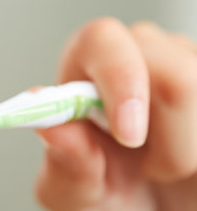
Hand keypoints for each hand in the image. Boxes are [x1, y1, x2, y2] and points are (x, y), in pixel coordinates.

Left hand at [35, 18, 196, 210]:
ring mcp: (187, 65)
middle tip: (151, 170)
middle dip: (170, 143)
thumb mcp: (80, 193)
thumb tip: (52, 129)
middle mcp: (141, 56)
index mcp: (89, 70)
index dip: (119, 79)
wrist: (153, 210)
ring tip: (169, 166)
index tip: (129, 137)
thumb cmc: (110, 194)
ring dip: (188, 152)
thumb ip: (66, 165)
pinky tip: (190, 158)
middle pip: (172, 73)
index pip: (101, 40)